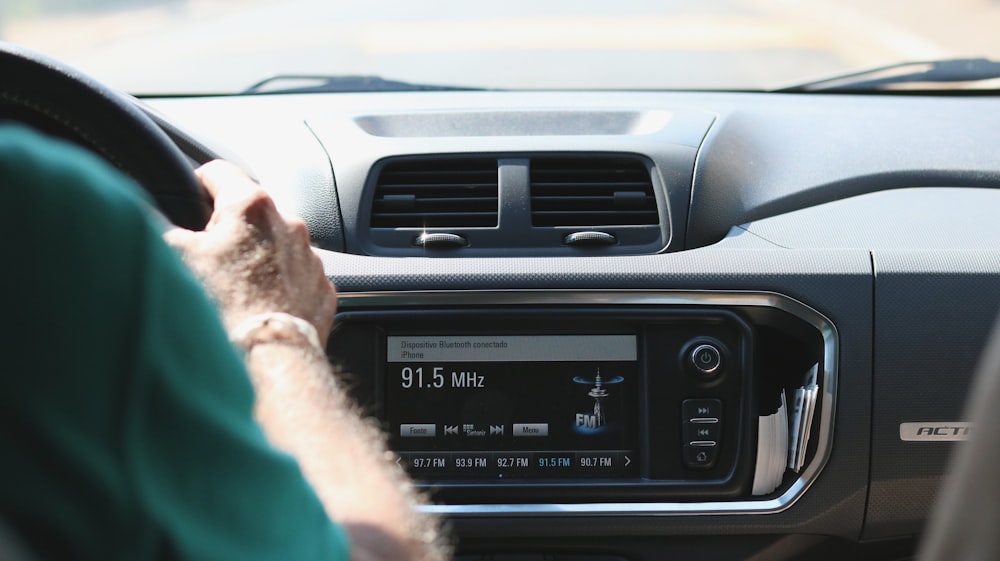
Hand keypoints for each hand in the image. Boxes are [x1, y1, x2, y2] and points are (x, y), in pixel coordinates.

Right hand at [164, 161, 336, 339]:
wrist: (268, 361)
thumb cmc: (221, 309)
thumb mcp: (174, 258)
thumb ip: (163, 227)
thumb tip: (153, 221)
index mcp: (251, 205)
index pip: (218, 172)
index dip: (196, 185)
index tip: (188, 199)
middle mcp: (289, 224)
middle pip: (249, 214)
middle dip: (228, 230)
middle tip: (206, 260)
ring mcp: (310, 258)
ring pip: (275, 246)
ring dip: (255, 259)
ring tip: (233, 291)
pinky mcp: (322, 289)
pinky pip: (295, 278)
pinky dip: (278, 287)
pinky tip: (258, 307)